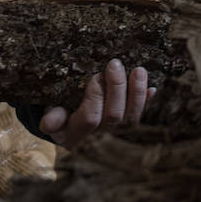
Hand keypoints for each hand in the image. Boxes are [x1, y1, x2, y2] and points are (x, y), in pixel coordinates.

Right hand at [39, 58, 154, 148]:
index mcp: (73, 135)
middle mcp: (96, 137)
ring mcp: (113, 133)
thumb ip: (52, 118)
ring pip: (131, 118)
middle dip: (117, 87)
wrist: (66, 123)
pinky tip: (151, 88)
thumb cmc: (57, 113)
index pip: (90, 118)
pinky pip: (139, 116)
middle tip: (115, 64)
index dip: (95, 97)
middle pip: (114, 116)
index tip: (95, 76)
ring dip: (136, 92)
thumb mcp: (50, 114)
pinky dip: (145, 101)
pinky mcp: (126, 125)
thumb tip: (48, 123)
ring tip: (139, 70)